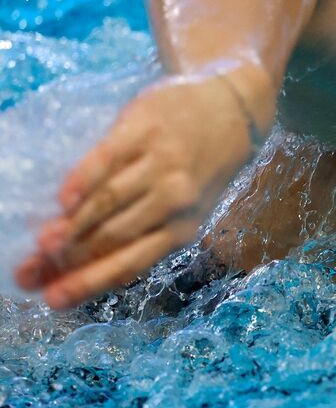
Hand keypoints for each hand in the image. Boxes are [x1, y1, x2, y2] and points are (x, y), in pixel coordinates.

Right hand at [15, 70, 260, 308]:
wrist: (236, 108)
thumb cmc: (203, 167)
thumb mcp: (187, 207)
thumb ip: (143, 231)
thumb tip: (84, 263)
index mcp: (185, 226)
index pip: (130, 262)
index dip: (88, 282)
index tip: (52, 299)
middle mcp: (175, 198)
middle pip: (112, 236)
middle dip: (67, 259)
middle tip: (27, 272)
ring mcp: (161, 163)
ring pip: (108, 202)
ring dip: (72, 225)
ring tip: (43, 242)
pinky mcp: (145, 128)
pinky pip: (106, 159)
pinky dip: (82, 181)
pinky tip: (63, 200)